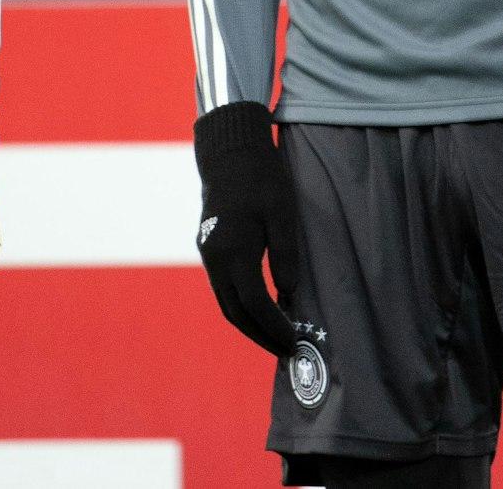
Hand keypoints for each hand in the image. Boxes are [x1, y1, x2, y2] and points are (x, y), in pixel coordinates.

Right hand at [191, 101, 297, 354]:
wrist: (229, 152)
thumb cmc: (261, 178)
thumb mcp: (282, 212)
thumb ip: (285, 254)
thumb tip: (287, 294)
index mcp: (233, 252)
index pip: (254, 304)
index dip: (273, 327)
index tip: (293, 342)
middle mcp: (215, 259)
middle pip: (235, 311)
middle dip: (260, 335)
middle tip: (285, 351)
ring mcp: (208, 253)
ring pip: (226, 302)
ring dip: (248, 324)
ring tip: (274, 337)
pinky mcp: (209, 247)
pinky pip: (223, 288)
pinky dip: (240, 306)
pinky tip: (257, 309)